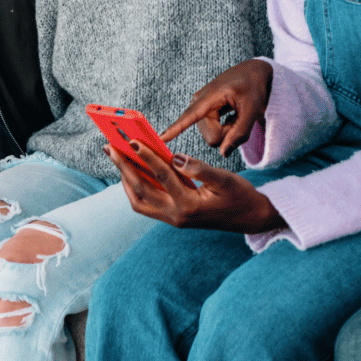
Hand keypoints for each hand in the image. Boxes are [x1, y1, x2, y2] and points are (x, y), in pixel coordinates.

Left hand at [105, 141, 285, 232]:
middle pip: (141, 190)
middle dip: (123, 167)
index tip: (132, 140)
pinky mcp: (172, 217)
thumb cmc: (240, 196)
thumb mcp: (224, 179)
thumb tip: (176, 158)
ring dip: (125, 179)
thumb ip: (199, 169)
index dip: (146, 156)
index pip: (162, 176)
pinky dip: (135, 188)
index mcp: (189, 206)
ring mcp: (172, 219)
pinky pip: (146, 204)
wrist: (250, 218)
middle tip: (110, 148)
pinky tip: (133, 171)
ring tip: (117, 157)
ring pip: (139, 201)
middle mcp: (176, 216)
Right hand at [163, 60, 272, 157]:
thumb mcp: (252, 108)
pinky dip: (227, 130)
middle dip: (229, 133)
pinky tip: (232, 116)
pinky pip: (215, 135)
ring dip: (228, 131)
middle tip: (240, 116)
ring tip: (236, 114)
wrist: (254, 74)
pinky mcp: (204, 115)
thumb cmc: (253, 87)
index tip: (159, 138)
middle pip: (212, 138)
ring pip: (214, 139)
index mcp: (209, 97)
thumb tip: (223, 153)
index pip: (190, 116)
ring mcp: (200, 110)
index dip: (175, 129)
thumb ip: (240, 132)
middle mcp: (199, 104)